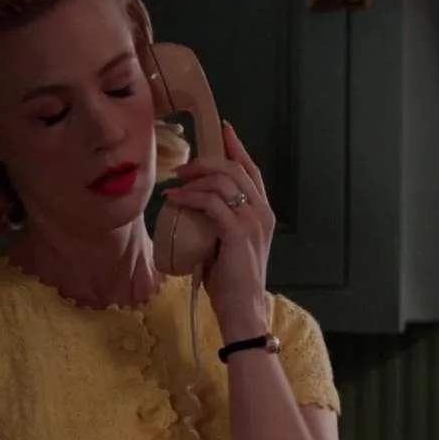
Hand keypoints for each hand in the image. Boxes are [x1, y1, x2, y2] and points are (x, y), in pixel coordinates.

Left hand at [162, 121, 274, 342]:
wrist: (242, 310)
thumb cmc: (230, 282)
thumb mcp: (225, 243)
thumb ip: (218, 221)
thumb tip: (192, 205)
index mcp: (263, 213)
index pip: (252, 170)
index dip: (237, 147)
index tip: (223, 129)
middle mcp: (263, 212)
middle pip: (235, 169)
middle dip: (206, 161)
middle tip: (182, 169)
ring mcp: (253, 221)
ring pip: (223, 181)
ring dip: (195, 179)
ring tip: (175, 186)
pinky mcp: (238, 232)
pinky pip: (211, 202)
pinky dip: (190, 197)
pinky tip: (175, 200)